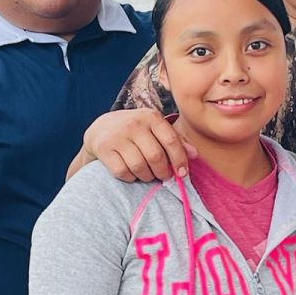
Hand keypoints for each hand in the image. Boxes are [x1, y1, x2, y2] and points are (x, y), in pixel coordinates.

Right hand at [78, 109, 197, 181]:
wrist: (101, 128)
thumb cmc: (135, 131)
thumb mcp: (155, 129)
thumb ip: (176, 140)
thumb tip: (194, 155)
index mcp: (151, 117)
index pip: (171, 141)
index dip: (180, 160)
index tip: (182, 173)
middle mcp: (134, 124)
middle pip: (156, 157)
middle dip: (163, 172)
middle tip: (163, 176)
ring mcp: (117, 136)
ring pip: (139, 166)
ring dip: (146, 176)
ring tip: (147, 175)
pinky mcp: (104, 148)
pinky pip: (122, 172)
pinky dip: (130, 178)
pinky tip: (132, 174)